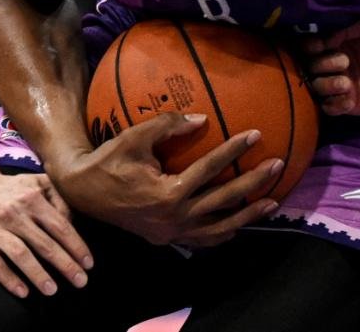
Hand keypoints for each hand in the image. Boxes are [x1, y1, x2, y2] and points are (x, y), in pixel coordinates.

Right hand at [0, 170, 92, 298]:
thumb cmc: (11, 190)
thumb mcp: (36, 182)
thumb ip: (58, 196)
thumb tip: (74, 220)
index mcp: (31, 198)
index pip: (60, 226)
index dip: (76, 246)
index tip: (88, 263)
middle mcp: (13, 213)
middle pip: (44, 244)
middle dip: (65, 265)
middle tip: (80, 281)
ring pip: (20, 255)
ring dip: (38, 275)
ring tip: (52, 290)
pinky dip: (9, 280)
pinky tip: (23, 292)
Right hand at [51, 113, 280, 246]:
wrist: (82, 193)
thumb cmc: (107, 161)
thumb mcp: (133, 137)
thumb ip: (167, 126)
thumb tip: (202, 119)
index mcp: (167, 193)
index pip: (210, 169)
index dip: (234, 150)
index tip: (255, 134)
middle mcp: (174, 218)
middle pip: (224, 200)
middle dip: (254, 183)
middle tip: (277, 164)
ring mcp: (171, 232)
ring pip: (220, 228)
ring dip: (248, 215)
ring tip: (273, 201)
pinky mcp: (167, 238)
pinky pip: (203, 240)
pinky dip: (224, 232)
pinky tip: (239, 224)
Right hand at [305, 20, 359, 119]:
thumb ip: (345, 28)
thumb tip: (321, 37)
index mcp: (341, 44)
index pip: (311, 47)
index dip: (309, 47)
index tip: (317, 45)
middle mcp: (339, 66)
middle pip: (311, 68)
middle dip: (320, 65)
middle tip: (343, 61)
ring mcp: (346, 86)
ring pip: (318, 89)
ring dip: (326, 85)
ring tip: (346, 82)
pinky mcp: (356, 105)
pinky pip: (333, 109)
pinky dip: (334, 104)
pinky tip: (349, 97)